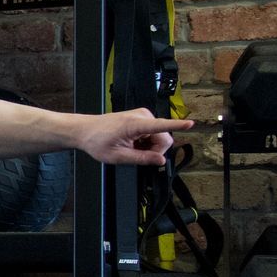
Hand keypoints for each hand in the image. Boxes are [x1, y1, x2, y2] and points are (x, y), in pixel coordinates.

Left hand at [74, 107, 193, 165]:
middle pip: (163, 138)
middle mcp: (142, 116)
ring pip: (159, 136)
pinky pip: (153, 132)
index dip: (177, 126)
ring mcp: (142, 115)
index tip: (191, 124)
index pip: (161, 125)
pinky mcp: (142, 117)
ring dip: (148, 145)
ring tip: (131, 146)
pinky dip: (145, 141)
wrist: (84, 130)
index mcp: (135, 124)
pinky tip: (132, 142)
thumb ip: (141, 158)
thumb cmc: (96, 140)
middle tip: (135, 153)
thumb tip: (160, 161)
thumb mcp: (118, 156)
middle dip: (154, 149)